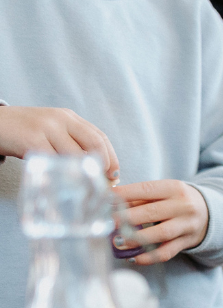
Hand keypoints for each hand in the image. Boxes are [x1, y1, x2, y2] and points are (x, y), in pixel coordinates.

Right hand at [0, 106, 118, 180]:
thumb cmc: (23, 132)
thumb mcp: (51, 131)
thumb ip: (71, 143)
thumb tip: (97, 171)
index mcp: (69, 117)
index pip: (100, 136)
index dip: (112, 158)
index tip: (114, 176)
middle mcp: (61, 119)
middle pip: (95, 143)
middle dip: (104, 167)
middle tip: (102, 184)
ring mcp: (46, 128)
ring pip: (76, 155)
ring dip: (84, 175)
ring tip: (84, 190)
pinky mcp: (32, 139)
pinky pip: (54, 161)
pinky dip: (62, 176)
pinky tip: (64, 186)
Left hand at [112, 179, 208, 265]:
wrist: (209, 213)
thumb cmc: (177, 200)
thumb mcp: (164, 191)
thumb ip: (139, 197)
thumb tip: (110, 204)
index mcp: (174, 188)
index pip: (145, 190)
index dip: (123, 195)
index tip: (104, 200)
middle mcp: (183, 206)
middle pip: (151, 213)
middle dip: (125, 219)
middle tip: (107, 223)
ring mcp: (187, 225)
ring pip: (160, 234)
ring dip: (136, 239)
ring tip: (118, 241)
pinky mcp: (187, 242)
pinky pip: (167, 252)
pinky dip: (150, 257)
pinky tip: (135, 258)